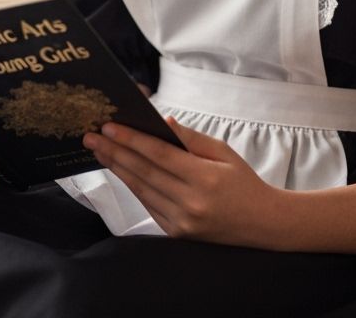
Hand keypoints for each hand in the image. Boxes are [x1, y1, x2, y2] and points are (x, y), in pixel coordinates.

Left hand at [83, 116, 279, 246]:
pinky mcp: (176, 233)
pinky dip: (133, 187)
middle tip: (92, 137)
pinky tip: (120, 171)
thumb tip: (161, 122)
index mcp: (205, 178)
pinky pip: (148, 205)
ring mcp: (182, 221)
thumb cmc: (244, 183)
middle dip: (114, 152)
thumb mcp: (224, 153)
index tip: (109, 126)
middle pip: (143, 172)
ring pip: (141, 190)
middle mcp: (190, 202)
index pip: (159, 155)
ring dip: (117, 169)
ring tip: (100, 151)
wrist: (263, 225)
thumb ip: (191, 138)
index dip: (131, 139)